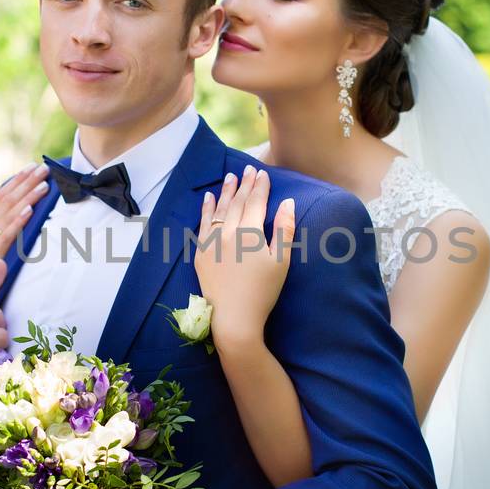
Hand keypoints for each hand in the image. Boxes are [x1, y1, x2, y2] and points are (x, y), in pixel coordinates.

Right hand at [0, 163, 49, 305]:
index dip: (15, 181)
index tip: (31, 167)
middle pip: (6, 200)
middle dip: (26, 182)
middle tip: (44, 167)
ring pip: (9, 213)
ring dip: (28, 197)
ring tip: (44, 184)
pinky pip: (7, 235)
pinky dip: (18, 221)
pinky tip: (30, 210)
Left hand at [192, 166, 295, 350]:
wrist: (234, 319)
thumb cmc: (263, 292)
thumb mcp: (281, 262)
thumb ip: (284, 230)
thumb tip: (288, 203)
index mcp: (250, 233)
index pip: (256, 202)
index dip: (260, 187)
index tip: (263, 174)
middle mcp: (228, 233)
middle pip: (237, 203)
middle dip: (243, 185)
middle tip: (247, 169)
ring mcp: (211, 243)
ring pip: (219, 210)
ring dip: (225, 192)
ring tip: (229, 177)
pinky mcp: (201, 254)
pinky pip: (202, 225)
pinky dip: (206, 209)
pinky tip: (208, 198)